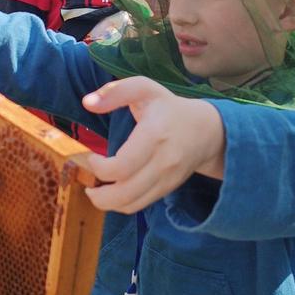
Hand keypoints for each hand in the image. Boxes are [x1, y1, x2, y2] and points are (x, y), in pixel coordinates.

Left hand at [81, 76, 224, 212]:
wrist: (206, 131)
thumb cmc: (168, 108)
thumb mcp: (145, 89)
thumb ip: (116, 92)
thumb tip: (87, 103)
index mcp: (154, 136)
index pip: (121, 167)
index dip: (99, 167)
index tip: (92, 156)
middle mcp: (162, 162)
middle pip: (124, 193)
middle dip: (97, 194)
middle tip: (87, 180)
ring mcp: (166, 180)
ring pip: (130, 205)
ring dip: (105, 202)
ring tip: (95, 189)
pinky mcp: (166, 190)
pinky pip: (138, 206)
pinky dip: (119, 204)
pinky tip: (111, 190)